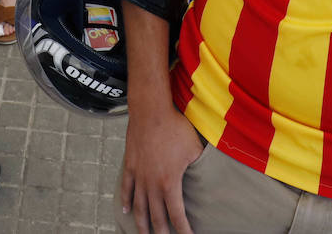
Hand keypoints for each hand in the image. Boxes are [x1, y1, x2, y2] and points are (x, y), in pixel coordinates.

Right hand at [119, 106, 203, 233]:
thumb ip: (199, 166)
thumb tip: (206, 173)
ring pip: (139, 206)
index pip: (176, 215)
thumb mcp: (195, 149)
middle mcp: (152, 183)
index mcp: (170, 182)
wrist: (151, 110)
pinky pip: (126, 187)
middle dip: (161, 233)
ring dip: (141, 223)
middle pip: (156, 216)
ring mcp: (139, 174)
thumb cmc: (175, 127)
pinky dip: (125, 200)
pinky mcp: (130, 164)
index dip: (183, 230)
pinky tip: (125, 210)